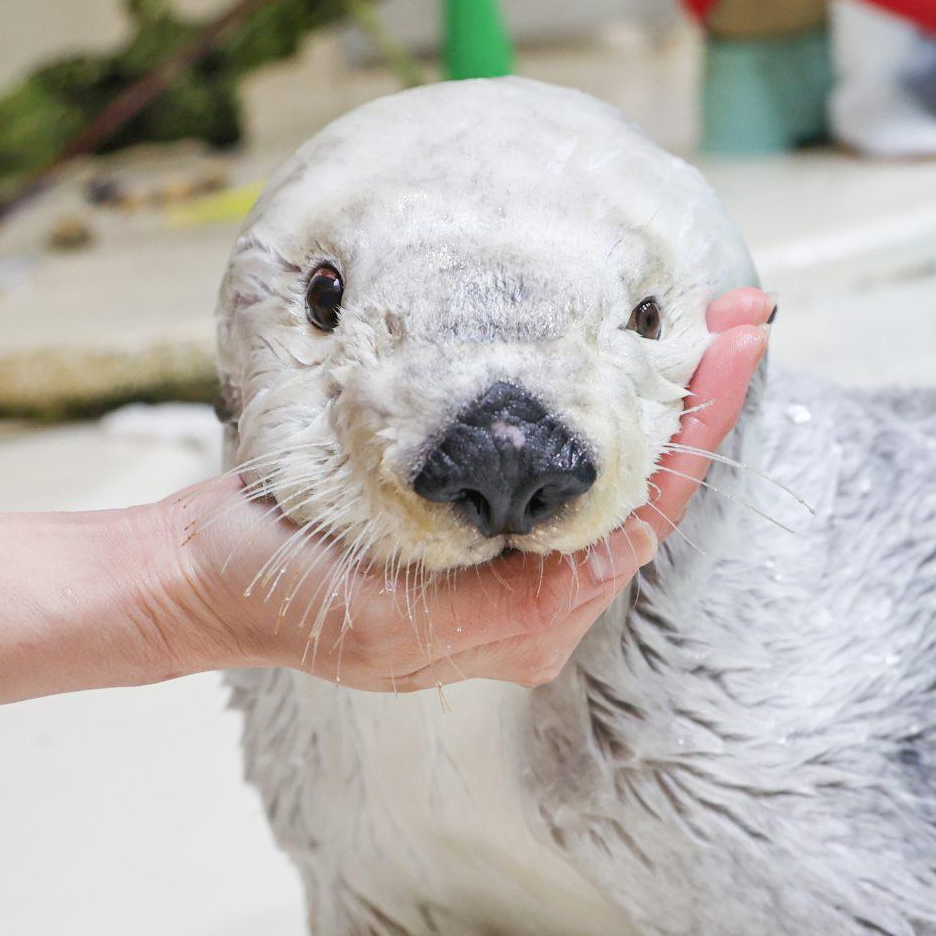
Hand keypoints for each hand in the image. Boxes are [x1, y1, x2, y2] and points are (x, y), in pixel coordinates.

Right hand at [154, 288, 773, 691]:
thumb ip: (502, 608)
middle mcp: (533, 602)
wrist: (194, 575)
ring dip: (653, 399)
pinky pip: (555, 463)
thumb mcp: (390, 617)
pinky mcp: (473, 523)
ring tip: (701, 320)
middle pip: (639, 493)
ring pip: (605, 474)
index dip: (696, 429)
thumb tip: (610, 561)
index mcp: (528, 624)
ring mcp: (504, 563)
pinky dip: (593, 407)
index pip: (640, 516)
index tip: (740, 343)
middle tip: (742, 311)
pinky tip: (610, 355)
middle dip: (693, 404)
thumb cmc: (277, 588)